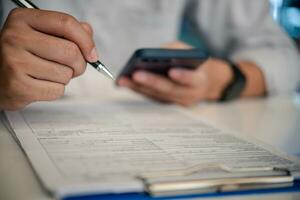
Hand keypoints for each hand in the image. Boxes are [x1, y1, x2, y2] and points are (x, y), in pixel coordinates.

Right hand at [0, 8, 96, 109]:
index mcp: (23, 19)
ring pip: (66, 74)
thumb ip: (67, 30)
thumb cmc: (23, 55)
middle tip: (72, 67)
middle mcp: (15, 37)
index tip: (92, 54)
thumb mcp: (41, 34)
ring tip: (49, 74)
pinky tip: (40, 84)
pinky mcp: (18, 86)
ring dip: (65, 78)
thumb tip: (88, 34)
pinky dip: (55, 90)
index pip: (66, 23)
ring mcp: (14, 62)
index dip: (86, 40)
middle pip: (70, 52)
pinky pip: (57, 91)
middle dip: (79, 64)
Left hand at [117, 58, 232, 105]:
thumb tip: (153, 55)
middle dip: (152, 82)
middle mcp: (189, 94)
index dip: (183, 76)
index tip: (172, 71)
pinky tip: (126, 82)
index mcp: (199, 80)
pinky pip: (152, 97)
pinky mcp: (166, 103)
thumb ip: (175, 52)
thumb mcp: (188, 51)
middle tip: (136, 75)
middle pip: (170, 89)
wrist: (201, 80)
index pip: (192, 79)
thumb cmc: (191, 61)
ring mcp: (177, 102)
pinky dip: (138, 90)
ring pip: (157, 95)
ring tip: (123, 79)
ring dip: (138, 88)